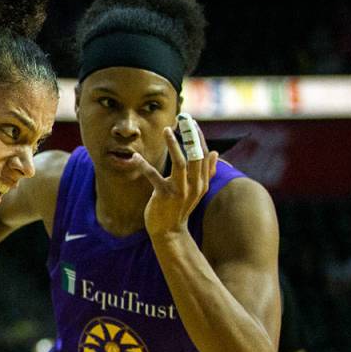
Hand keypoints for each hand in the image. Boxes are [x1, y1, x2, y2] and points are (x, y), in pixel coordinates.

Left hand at [136, 119, 218, 238]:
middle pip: (195, 156)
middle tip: (183, 119)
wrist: (169, 232)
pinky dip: (144, 165)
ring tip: (166, 130)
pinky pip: (154, 176)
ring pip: (180, 163)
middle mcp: (194, 185)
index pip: (203, 155)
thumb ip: (207, 172)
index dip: (198, 137)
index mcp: (202, 182)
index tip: (191, 122)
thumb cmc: (180, 208)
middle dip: (190, 136)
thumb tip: (215, 152)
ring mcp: (180, 191)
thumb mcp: (196, 190)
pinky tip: (135, 157)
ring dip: (173, 145)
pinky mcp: (163, 196)